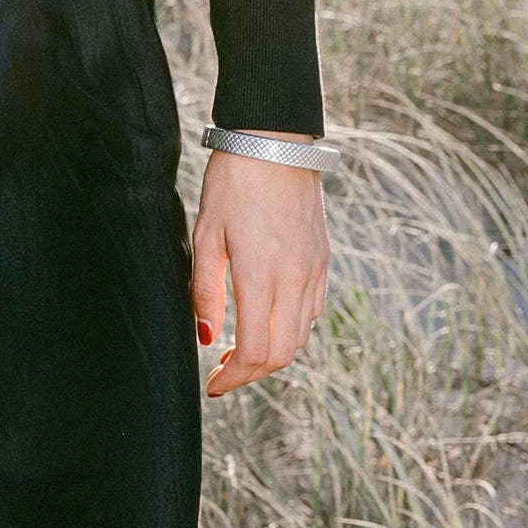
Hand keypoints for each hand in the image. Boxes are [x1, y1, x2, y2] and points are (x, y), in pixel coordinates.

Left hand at [193, 132, 330, 398]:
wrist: (275, 143)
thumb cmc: (232, 184)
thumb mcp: (205, 234)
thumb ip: (205, 290)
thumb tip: (205, 337)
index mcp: (261, 276)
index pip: (254, 352)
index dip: (232, 377)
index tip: (212, 385)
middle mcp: (295, 279)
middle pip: (281, 355)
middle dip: (251, 373)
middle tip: (222, 372)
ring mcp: (314, 270)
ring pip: (300, 336)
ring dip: (271, 353)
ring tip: (240, 349)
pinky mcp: (323, 259)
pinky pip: (311, 310)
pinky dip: (289, 328)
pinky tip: (266, 318)